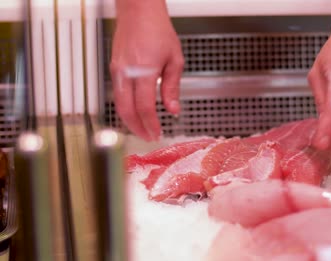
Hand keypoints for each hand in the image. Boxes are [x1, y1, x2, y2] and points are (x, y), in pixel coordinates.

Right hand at [110, 4, 183, 140]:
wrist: (139, 11)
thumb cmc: (158, 29)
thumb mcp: (174, 59)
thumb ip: (172, 87)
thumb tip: (173, 109)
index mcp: (145, 70)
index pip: (145, 106)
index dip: (151, 124)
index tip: (157, 133)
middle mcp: (127, 72)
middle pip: (127, 110)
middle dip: (137, 128)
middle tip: (147, 137)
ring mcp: (117, 70)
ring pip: (119, 104)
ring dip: (129, 120)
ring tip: (141, 129)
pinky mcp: (114, 69)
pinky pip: (117, 94)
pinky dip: (125, 107)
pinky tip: (134, 112)